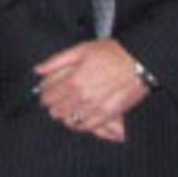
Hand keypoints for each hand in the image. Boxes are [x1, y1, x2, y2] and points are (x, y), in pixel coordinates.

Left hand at [33, 38, 149, 141]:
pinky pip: (86, 127)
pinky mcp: (107, 116)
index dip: (43, 94)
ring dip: (62, 115)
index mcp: (73, 80)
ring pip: (68, 120)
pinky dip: (77, 125)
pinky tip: (75, 120)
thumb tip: (38, 70)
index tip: (44, 92)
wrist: (139, 62)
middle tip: (52, 101)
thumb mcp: (81, 49)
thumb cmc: (112, 53)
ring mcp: (94, 108)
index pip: (48, 95)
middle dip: (51, 105)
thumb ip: (57, 61)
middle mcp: (82, 97)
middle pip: (56, 109)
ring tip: (63, 110)